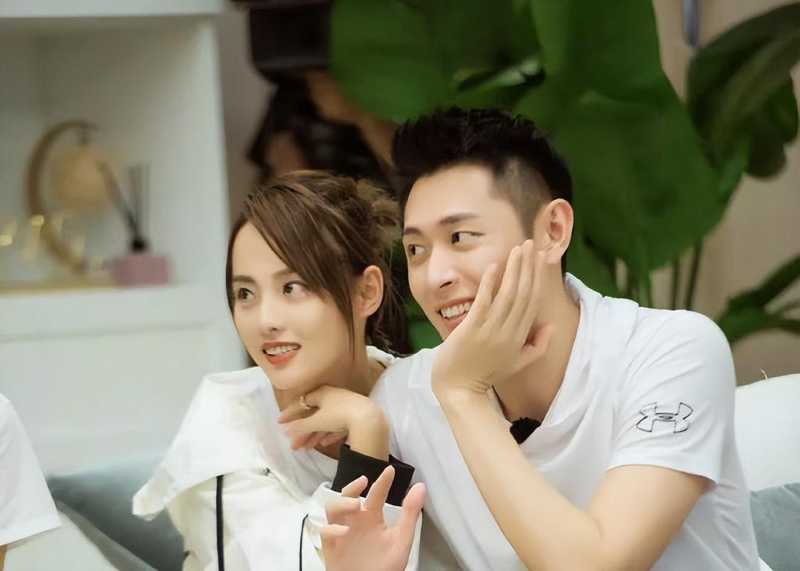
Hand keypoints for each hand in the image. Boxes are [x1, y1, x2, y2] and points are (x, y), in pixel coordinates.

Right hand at [277, 385, 388, 458]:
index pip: (301, 402)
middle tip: (293, 445)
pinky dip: (329, 434)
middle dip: (302, 431)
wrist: (368, 418)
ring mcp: (344, 407)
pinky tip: (323, 444)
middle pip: (313, 415)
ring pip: (325, 422)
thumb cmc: (339, 415)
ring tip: (305, 449)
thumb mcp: (317, 421)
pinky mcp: (354, 417)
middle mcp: (332, 397)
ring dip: (314, 435)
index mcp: (322, 393)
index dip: (290, 413)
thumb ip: (300, 426)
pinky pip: (337, 426)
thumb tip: (286, 430)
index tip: (279, 423)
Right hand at [321, 466, 425, 570]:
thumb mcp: (401, 540)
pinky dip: (332, 528)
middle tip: (363, 483)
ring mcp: (341, 532)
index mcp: (372, 518)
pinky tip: (344, 531)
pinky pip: (325, 532)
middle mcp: (355, 521)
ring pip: (332, 508)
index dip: (383, 481)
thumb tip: (420, 486)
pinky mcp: (331, 546)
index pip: (376, 494)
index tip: (390, 470)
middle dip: (352, 486)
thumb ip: (410, 513)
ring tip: (355, 505)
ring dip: (341, 503)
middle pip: (347, 495)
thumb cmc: (385, 567)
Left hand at [432, 240, 553, 399]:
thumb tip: (552, 325)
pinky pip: (484, 302)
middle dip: (528, 266)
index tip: (540, 257)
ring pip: (508, 294)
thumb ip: (538, 345)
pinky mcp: (472, 329)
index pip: (533, 301)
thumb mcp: (518, 362)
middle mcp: (509, 331)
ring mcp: (491, 330)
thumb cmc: (486, 375)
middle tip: (531, 243)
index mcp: (520, 337)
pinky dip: (489, 283)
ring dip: (513, 269)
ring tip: (518, 248)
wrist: (460, 391)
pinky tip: (494, 266)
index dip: (537, 277)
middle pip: (523, 293)